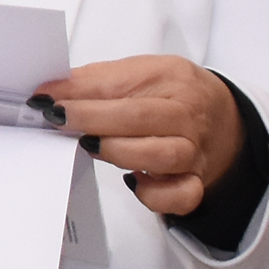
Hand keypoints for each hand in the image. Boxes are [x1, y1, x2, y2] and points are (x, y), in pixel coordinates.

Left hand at [39, 53, 241, 217]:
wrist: (223, 118)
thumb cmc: (172, 94)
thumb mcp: (139, 72)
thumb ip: (96, 80)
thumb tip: (50, 91)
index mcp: (171, 79)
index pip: (119, 85)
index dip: (77, 93)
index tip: (44, 99)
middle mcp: (186, 116)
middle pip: (140, 118)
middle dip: (91, 119)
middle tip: (59, 120)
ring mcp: (193, 152)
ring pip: (160, 156)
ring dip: (118, 152)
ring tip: (91, 145)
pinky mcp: (195, 183)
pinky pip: (180, 196)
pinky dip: (154, 194)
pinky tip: (132, 181)